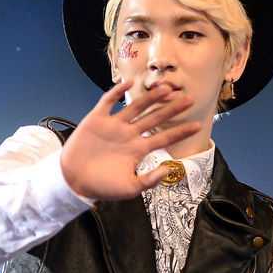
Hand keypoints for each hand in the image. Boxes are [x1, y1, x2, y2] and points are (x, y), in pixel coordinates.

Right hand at [60, 80, 199, 199]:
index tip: (198, 126)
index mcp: (138, 150)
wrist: (74, 181)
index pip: (164, 138)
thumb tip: (169, 170)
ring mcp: (114, 126)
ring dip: (151, 97)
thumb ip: (149, 180)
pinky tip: (129, 83)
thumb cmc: (102, 187)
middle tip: (189, 99)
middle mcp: (129, 135)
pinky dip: (117, 93)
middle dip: (171, 108)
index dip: (180, 131)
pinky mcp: (97, 120)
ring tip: (167, 88)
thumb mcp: (130, 188)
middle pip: (154, 118)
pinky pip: (108, 102)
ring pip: (136, 107)